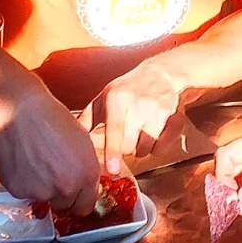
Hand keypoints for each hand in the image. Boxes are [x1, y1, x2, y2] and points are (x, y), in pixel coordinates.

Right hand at [0, 83, 101, 214]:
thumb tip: (83, 188)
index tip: (72, 194)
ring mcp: (40, 192)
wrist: (20, 109)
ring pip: (42, 198)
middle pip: (63, 205)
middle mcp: (66, 188)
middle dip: (58, 193)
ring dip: (39, 186)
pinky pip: (23, 192)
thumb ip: (85, 170)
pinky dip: (22, 181)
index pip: (85, 207)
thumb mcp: (82, 143)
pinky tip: (21, 161)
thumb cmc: (52, 119)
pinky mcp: (18, 190)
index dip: (78, 199)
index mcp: (86, 176)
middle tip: (49, 171)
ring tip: (34, 160)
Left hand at [80, 59, 184, 176]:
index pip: (115, 129)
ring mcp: (158, 110)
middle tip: (125, 136)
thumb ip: (86, 120)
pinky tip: (155, 134)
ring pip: (147, 149)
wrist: (159, 74)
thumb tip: (67, 139)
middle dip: (125, 148)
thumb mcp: (102, 99)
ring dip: (141, 148)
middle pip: (130, 145)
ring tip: (139, 133)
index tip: (112, 169)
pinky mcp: (174, 117)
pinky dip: (158, 147)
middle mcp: (139, 103)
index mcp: (117, 98)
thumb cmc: (125, 90)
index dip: (113, 151)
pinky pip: (164, 146)